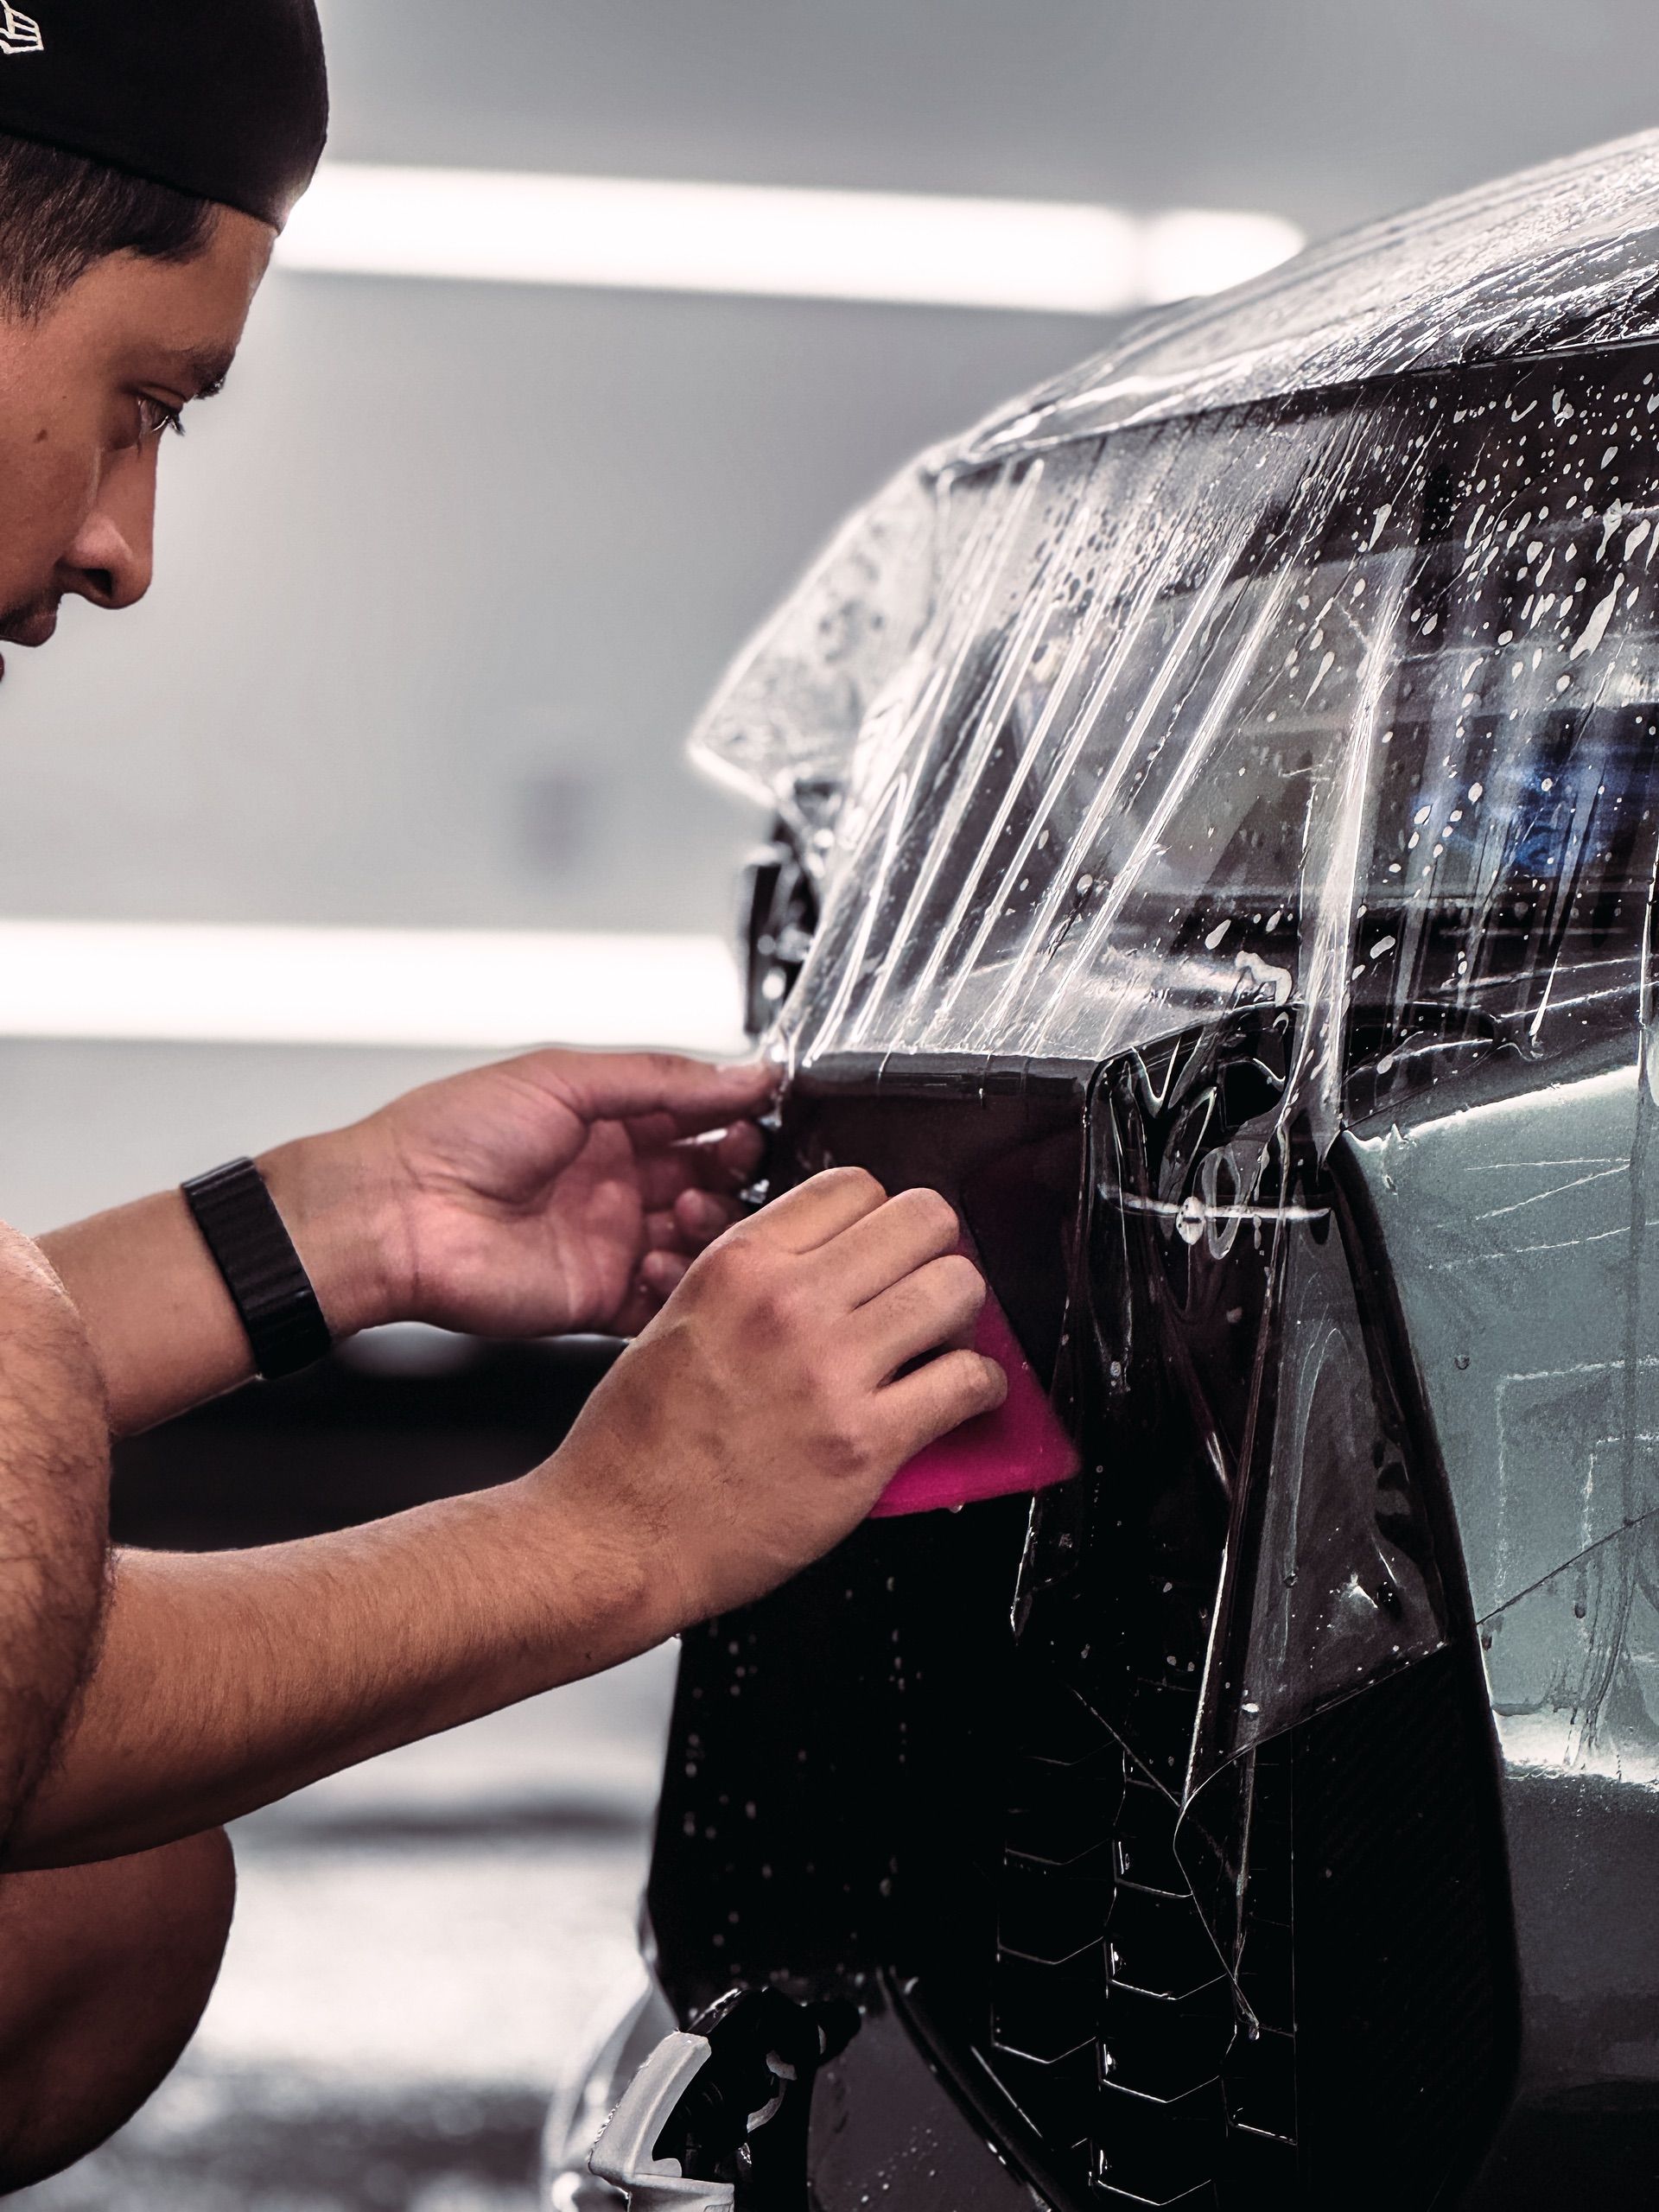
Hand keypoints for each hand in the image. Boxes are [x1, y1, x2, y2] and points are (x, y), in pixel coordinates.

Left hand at [262, 1050, 774, 1340]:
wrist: (393, 1214)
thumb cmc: (449, 1136)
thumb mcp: (564, 1077)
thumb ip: (662, 1078)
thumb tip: (745, 1072)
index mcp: (608, 1124)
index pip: (700, 1121)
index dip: (736, 1120)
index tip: (764, 1117)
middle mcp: (614, 1184)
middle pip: (711, 1182)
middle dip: (733, 1175)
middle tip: (733, 1166)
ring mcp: (609, 1243)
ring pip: (698, 1243)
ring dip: (712, 1228)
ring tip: (688, 1213)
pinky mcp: (598, 1299)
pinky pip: (663, 1302)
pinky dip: (680, 1287)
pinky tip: (662, 1263)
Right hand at [539, 1167, 1007, 1630]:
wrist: (618, 1537)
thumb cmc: (635, 1444)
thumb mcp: (675, 1318)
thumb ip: (753, 1278)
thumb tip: (825, 1258)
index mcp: (739, 1265)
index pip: (855, 1185)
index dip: (877, 1214)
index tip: (881, 1245)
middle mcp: (788, 1305)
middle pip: (922, 1220)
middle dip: (932, 1249)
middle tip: (922, 1284)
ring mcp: (831, 1371)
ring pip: (957, 1288)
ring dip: (961, 1313)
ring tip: (942, 1339)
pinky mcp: (865, 1443)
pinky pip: (966, 1382)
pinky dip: (979, 1386)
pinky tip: (959, 1393)